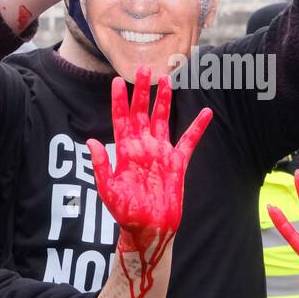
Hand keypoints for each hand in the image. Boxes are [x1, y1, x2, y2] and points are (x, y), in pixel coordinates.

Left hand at [89, 66, 211, 255]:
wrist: (148, 228)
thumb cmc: (125, 213)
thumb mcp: (108, 189)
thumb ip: (100, 165)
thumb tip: (92, 141)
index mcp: (124, 151)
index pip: (120, 120)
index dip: (119, 101)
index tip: (117, 82)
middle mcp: (142, 148)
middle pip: (142, 113)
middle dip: (142, 92)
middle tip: (145, 69)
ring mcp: (160, 153)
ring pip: (163, 120)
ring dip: (164, 101)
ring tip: (167, 80)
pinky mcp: (177, 163)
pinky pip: (189, 141)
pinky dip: (197, 127)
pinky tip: (206, 112)